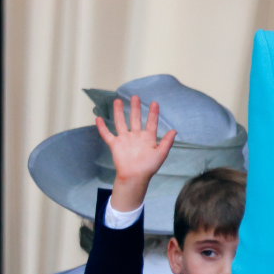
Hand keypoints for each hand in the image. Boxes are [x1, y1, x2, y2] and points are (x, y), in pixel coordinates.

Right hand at [94, 95, 175, 213]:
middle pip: (135, 118)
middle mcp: (136, 136)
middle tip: (135, 97)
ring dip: (118, 112)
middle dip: (135, 108)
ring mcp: (125, 139)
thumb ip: (166, 142)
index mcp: (147, 138)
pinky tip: (98, 118)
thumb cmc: (148, 167)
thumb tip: (175, 130)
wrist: (134, 176)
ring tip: (117, 101)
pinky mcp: (115, 145)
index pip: (151, 122)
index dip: (153, 113)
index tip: (155, 103)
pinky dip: (102, 127)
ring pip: (120, 122)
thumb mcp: (161, 154)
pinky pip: (107, 134)